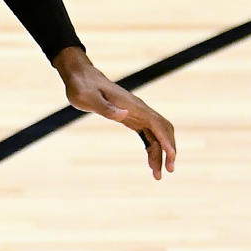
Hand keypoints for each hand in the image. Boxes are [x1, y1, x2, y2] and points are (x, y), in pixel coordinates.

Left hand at [53, 47, 176, 179]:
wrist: (79, 76)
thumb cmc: (81, 86)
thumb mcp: (88, 97)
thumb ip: (105, 107)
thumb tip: (125, 115)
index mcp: (132, 105)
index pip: (156, 123)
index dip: (165, 139)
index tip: (171, 156)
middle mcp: (138, 109)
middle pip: (162, 130)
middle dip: (168, 150)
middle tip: (167, 172)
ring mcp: (136, 113)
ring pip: (156, 135)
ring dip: (160, 153)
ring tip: (157, 174)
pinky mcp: (130, 117)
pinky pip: (147, 134)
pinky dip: (151, 147)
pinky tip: (151, 161)